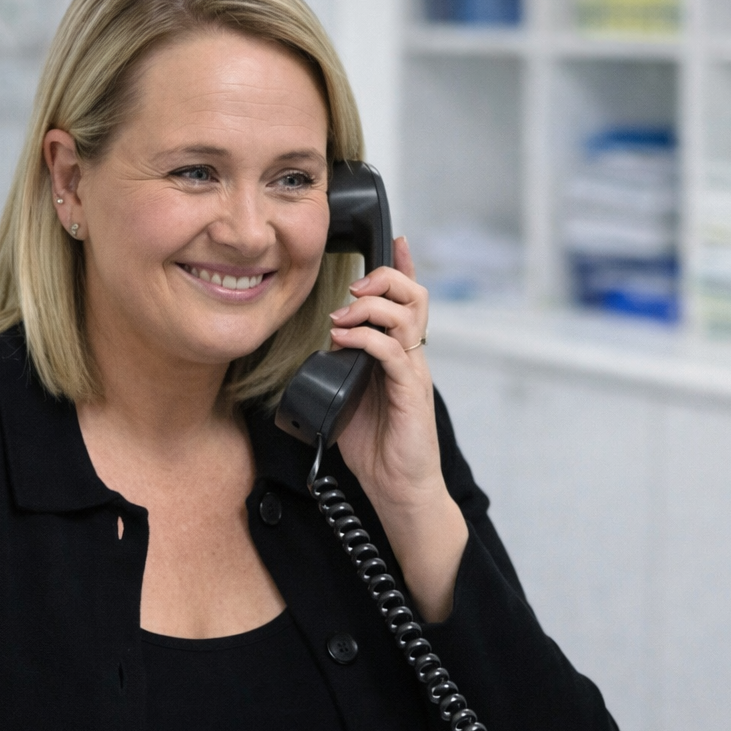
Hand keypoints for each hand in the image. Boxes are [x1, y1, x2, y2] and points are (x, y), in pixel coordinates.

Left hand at [328, 235, 468, 622]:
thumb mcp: (348, 400)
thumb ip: (337, 372)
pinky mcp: (412, 392)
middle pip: (415, 295)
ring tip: (344, 316)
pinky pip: (395, 351)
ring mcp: (414, 373)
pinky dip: (367, 338)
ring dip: (372, 306)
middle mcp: (412, 357)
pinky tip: (345, 341)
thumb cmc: (377, 448)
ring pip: (409, 314)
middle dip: (385, 279)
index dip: (402, 267)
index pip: (407, 300)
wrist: (399, 489)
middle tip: (355, 287)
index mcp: (398, 355)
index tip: (394, 240)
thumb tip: (316, 352)